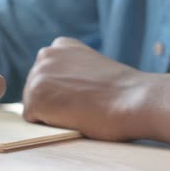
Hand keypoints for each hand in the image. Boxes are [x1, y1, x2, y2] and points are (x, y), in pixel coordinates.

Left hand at [23, 37, 147, 140]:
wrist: (135, 100)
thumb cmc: (122, 91)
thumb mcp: (92, 66)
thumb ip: (71, 70)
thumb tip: (57, 87)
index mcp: (61, 45)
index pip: (48, 74)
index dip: (65, 90)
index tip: (86, 93)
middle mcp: (45, 55)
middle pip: (38, 88)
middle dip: (55, 101)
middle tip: (84, 104)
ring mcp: (37, 76)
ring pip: (35, 104)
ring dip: (52, 113)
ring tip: (80, 110)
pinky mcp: (34, 99)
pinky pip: (33, 120)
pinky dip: (49, 125)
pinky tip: (72, 118)